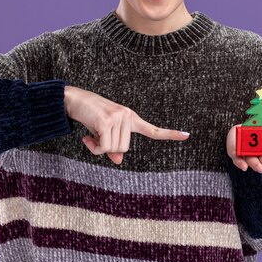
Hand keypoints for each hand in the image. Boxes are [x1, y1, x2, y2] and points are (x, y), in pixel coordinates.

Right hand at [64, 85, 189, 164]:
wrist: (74, 100)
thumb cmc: (90, 116)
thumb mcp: (104, 132)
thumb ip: (113, 147)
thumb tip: (118, 161)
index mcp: (131, 118)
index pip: (153, 130)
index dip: (170, 134)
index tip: (186, 135)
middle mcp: (127, 116)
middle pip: (124, 149)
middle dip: (109, 148)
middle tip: (97, 137)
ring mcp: (118, 117)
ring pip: (114, 149)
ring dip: (99, 147)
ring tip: (91, 135)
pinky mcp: (106, 121)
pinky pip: (103, 147)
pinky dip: (94, 148)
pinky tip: (86, 137)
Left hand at [226, 123, 261, 172]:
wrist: (239, 130)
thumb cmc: (258, 131)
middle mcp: (258, 156)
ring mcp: (246, 155)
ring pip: (252, 161)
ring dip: (256, 165)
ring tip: (260, 168)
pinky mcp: (235, 155)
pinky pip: (237, 160)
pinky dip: (240, 163)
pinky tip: (244, 167)